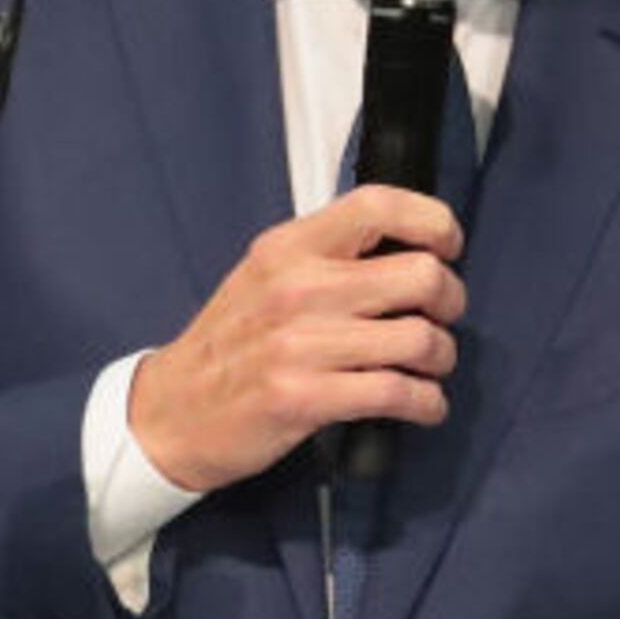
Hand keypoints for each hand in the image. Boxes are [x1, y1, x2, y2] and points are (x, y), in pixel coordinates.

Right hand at [127, 188, 466, 492]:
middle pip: (421, 275)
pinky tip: (422, 404)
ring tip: (428, 367)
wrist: (170, 413)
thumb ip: (326, 257)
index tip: (447, 245)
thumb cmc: (227, 347)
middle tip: (440, 316)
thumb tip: (405, 248)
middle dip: (449, 301)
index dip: (433, 222)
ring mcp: (301, 345)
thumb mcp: (264, 277)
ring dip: (440, 358)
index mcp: (289, 248)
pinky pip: (399, 393)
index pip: (378, 206)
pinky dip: (427, 403)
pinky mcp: (305, 398)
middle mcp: (297, 288)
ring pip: (420, 339)